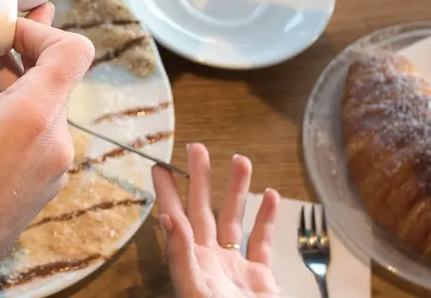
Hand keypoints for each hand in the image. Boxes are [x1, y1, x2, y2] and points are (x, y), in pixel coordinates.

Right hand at [0, 0, 94, 296]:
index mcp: (38, 118)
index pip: (73, 49)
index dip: (40, 29)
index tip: (3, 28)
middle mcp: (57, 142)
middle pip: (55, 75)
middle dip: (19, 52)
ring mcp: (53, 166)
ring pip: (43, 103)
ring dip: (12, 82)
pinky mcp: (42, 183)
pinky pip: (36, 131)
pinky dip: (13, 112)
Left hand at [153, 144, 280, 297]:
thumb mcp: (195, 290)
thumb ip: (181, 256)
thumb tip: (167, 218)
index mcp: (190, 262)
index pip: (174, 217)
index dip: (167, 193)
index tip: (159, 166)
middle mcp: (210, 260)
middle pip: (203, 210)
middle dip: (201, 179)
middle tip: (197, 147)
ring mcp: (235, 268)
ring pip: (235, 219)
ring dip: (238, 190)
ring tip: (240, 160)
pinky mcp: (260, 278)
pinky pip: (262, 242)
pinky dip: (267, 219)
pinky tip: (271, 196)